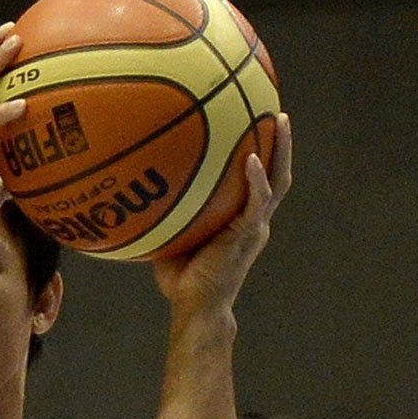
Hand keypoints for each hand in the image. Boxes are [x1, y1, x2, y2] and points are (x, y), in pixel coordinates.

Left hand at [150, 112, 291, 316]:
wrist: (196, 308)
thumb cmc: (180, 279)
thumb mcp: (171, 236)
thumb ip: (167, 210)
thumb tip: (136, 185)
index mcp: (242, 218)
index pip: (258, 180)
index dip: (262, 154)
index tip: (257, 123)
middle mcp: (255, 218)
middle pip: (277, 172)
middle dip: (281, 142)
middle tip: (277, 111)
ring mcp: (255, 226)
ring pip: (278, 180)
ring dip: (281, 149)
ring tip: (279, 119)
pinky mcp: (249, 234)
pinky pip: (258, 201)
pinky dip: (256, 179)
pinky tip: (250, 158)